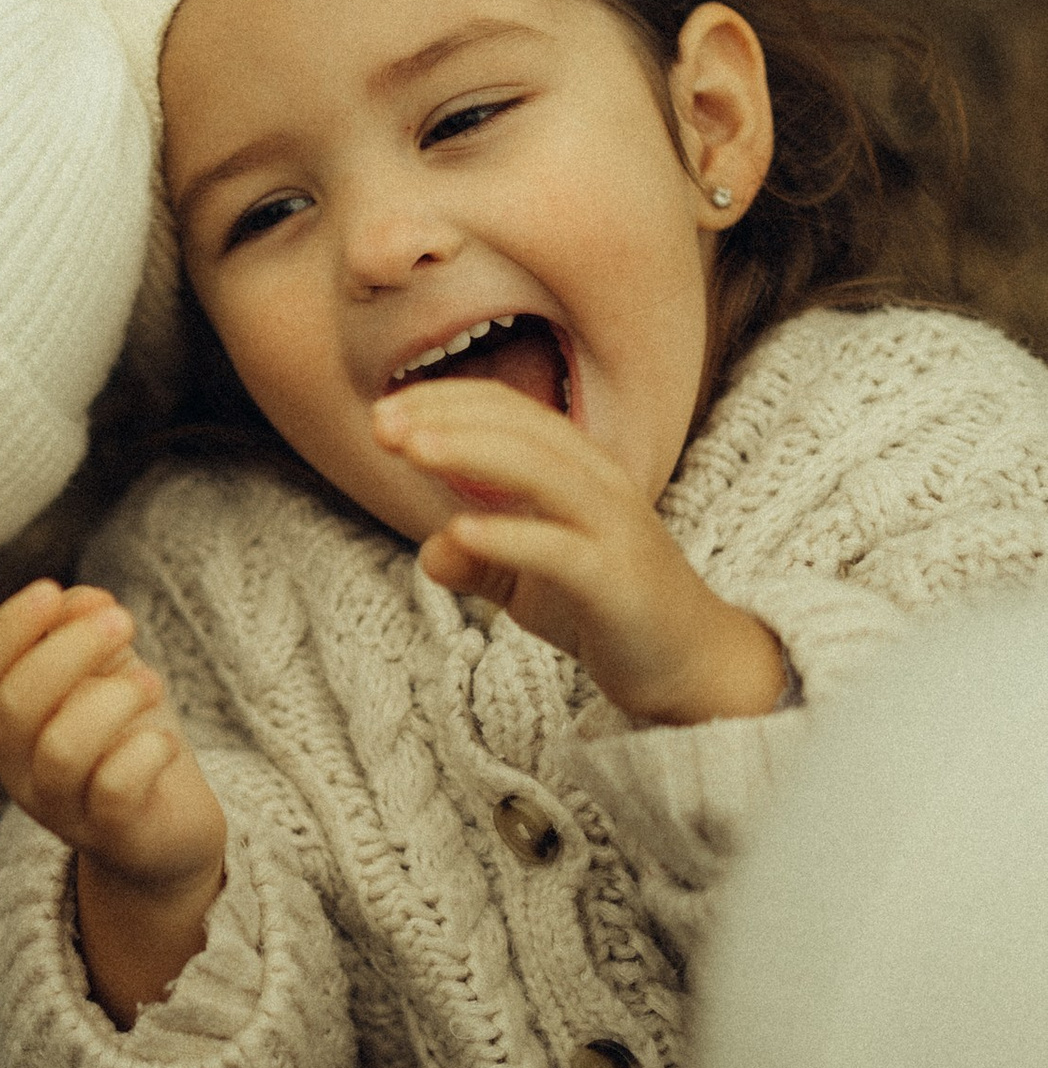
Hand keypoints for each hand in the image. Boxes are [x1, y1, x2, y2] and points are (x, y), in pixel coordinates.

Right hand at [0, 579, 228, 1021]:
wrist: (166, 833)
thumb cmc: (128, 739)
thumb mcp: (107, 672)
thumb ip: (86, 628)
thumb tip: (82, 599)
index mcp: (7, 721)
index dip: (9, 626)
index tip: (53, 590)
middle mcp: (19, 768)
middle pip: (16, 704)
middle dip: (72, 648)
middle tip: (123, 620)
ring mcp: (61, 809)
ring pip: (62, 749)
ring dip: (112, 699)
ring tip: (152, 683)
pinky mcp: (112, 836)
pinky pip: (114, 790)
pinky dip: (145, 751)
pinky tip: (162, 742)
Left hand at [367, 377, 785, 724]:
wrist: (687, 666)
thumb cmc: (603, 610)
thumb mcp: (528, 584)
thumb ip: (480, 561)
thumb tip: (430, 554)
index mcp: (580, 469)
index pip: (510, 411)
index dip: (445, 401)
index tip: (383, 412)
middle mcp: (602, 484)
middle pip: (522, 428)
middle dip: (447, 417)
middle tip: (380, 423)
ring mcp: (614, 530)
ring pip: (541, 471)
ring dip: (471, 452)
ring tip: (411, 448)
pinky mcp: (616, 582)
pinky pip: (558, 550)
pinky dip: (508, 536)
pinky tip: (459, 531)